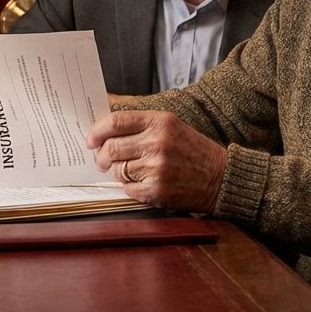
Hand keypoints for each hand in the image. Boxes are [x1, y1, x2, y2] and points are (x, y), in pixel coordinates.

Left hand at [87, 110, 227, 213]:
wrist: (219, 177)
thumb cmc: (192, 150)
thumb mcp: (171, 125)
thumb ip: (141, 125)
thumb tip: (105, 130)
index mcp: (160, 121)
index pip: (116, 122)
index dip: (97, 131)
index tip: (90, 139)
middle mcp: (157, 142)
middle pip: (111, 148)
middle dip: (101, 157)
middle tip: (101, 161)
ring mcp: (156, 168)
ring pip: (117, 170)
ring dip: (118, 172)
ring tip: (132, 171)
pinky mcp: (156, 190)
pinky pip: (128, 189)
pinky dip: (131, 187)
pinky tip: (144, 182)